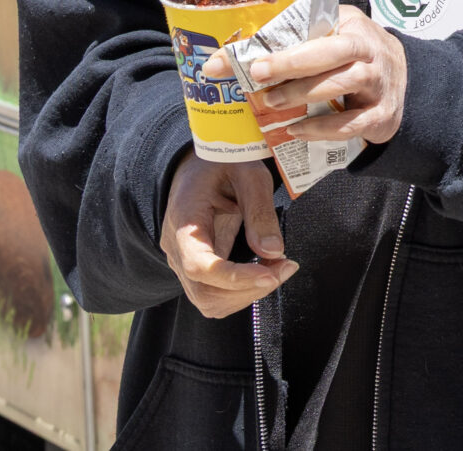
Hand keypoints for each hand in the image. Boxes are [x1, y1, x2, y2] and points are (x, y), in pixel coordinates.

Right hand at [160, 155, 294, 316]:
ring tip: (279, 268)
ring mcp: (183, 261)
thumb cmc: (224, 162)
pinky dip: (242, 292)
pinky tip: (265, 272)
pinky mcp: (196, 267)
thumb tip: (274, 252)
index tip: (270, 275)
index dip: (235, 278)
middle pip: (205, 292)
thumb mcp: (249, 174)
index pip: (200, 266)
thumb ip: (260, 212)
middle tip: (285, 267)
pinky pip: (215, 295)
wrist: (203, 163)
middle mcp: (177, 248)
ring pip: (209, 301)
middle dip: (249, 289)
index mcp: (185, 220)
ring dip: (248, 294)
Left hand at [207, 5, 407, 146]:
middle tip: (259, 73)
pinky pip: (351, 123)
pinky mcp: (382, 115)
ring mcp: (380, 83)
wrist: (408, 83)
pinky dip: (322, 129)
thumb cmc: (354, 58)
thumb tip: (222, 60)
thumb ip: (288, 43)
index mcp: (353, 26)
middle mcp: (370, 51)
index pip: (317, 27)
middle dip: (294, 62)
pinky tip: (296, 130)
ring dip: (304, 94)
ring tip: (272, 103)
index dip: (284, 40)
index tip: (255, 55)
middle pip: (334, 52)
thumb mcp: (332, 38)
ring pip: (343, 83)